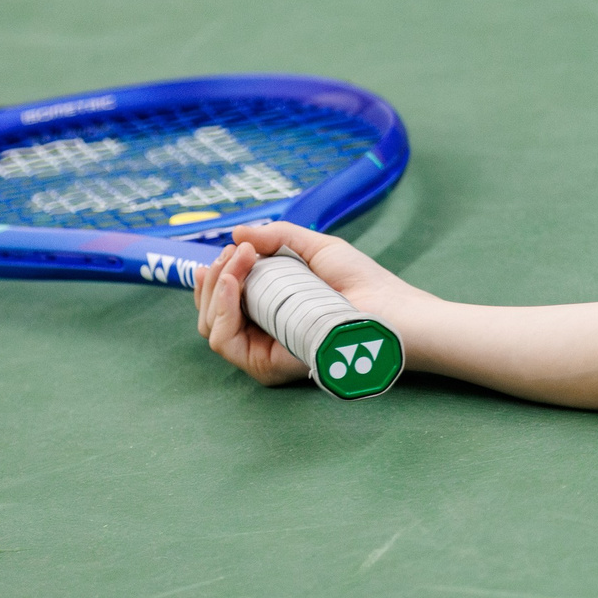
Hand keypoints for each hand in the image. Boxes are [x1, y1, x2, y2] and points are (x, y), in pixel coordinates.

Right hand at [191, 222, 417, 387]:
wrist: (387, 308)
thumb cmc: (361, 281)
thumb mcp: (315, 248)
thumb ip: (277, 237)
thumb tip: (237, 232)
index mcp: (271, 309)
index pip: (225, 298)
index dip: (217, 273)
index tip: (232, 247)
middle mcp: (262, 333)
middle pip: (211, 311)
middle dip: (214, 276)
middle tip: (235, 252)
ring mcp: (261, 351)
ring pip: (211, 324)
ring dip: (215, 287)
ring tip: (237, 261)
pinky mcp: (265, 365)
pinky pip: (223, 341)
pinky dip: (220, 308)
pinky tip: (232, 283)